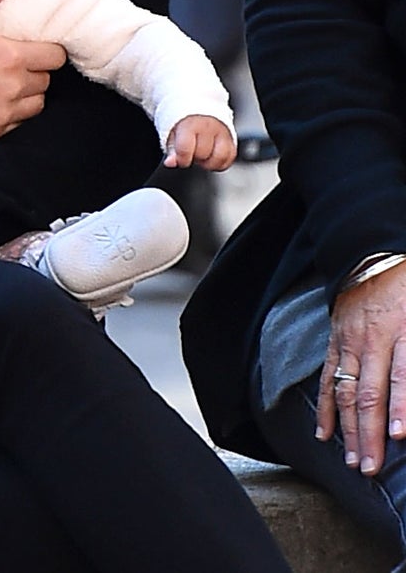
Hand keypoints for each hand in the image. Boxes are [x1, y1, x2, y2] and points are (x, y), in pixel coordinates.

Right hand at [0, 0, 64, 145]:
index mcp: (11, 56)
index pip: (55, 56)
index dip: (49, 49)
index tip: (36, 46)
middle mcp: (13, 88)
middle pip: (46, 81)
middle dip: (36, 71)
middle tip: (17, 63)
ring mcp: (2, 115)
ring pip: (35, 106)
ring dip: (27, 95)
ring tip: (7, 84)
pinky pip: (15, 126)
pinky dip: (10, 115)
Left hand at [164, 115, 235, 170]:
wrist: (198, 108)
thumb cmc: (184, 122)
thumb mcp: (172, 134)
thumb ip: (171, 150)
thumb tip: (170, 162)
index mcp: (191, 123)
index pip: (186, 148)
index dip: (182, 158)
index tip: (181, 158)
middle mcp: (209, 126)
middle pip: (203, 154)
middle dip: (195, 157)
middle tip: (191, 151)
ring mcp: (222, 131)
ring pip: (220, 157)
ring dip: (209, 162)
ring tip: (201, 155)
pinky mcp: (232, 138)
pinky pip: (230, 157)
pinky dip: (221, 162)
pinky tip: (211, 156)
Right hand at [316, 261, 405, 474]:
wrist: (374, 255)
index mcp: (402, 330)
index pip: (401, 375)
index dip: (400, 406)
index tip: (398, 435)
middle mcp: (372, 339)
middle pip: (369, 392)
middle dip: (369, 433)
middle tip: (370, 468)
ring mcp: (349, 341)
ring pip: (346, 391)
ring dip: (348, 428)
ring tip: (352, 460)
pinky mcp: (335, 341)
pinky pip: (329, 378)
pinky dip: (326, 407)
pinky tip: (325, 433)